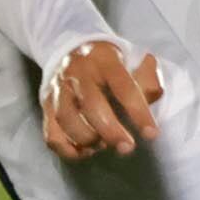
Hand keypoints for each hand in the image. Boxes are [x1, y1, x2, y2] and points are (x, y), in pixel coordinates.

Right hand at [43, 39, 163, 157]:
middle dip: (110, 131)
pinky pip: (51, 133)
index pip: (123, 86)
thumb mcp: (134, 58)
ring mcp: (58, 88)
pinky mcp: (46, 105)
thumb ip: (148, 77)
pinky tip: (86, 150)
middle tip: (126, 148)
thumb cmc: (111, 63)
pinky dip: (68, 149)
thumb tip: (152, 96)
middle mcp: (77, 72)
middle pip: (90, 105)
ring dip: (87, 139)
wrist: (73, 49)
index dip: (138, 111)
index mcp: (104, 59)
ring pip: (66, 119)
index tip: (151, 134)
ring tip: (103, 144)